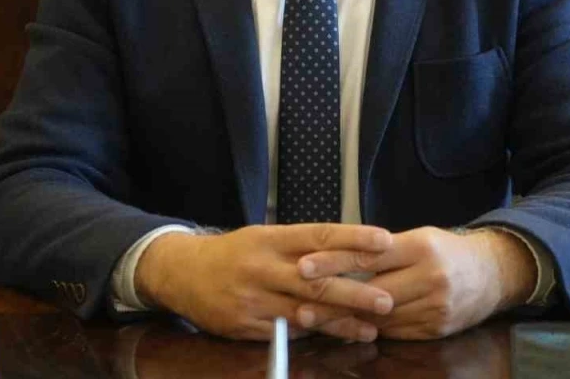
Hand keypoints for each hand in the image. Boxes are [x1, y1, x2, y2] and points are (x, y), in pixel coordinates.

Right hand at [134, 224, 394, 340]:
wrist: (183, 272)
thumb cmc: (235, 253)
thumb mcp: (265, 237)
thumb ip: (302, 246)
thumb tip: (350, 250)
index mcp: (271, 238)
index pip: (320, 235)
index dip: (353, 238)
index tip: (385, 240)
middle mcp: (264, 267)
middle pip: (316, 280)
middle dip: (354, 291)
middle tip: (387, 299)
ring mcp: (254, 299)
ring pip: (305, 312)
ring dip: (340, 321)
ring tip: (370, 326)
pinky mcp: (246, 325)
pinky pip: (286, 332)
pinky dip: (312, 332)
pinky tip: (335, 334)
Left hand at [296, 227, 535, 338]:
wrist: (493, 273)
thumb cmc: (446, 250)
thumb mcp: (418, 237)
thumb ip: (383, 249)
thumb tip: (337, 256)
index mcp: (420, 247)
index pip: (369, 255)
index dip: (334, 262)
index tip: (303, 266)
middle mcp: (429, 277)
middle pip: (371, 292)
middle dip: (333, 298)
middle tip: (300, 301)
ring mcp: (436, 307)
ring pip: (381, 317)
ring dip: (346, 319)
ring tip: (315, 317)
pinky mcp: (438, 329)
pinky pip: (396, 332)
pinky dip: (371, 329)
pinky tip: (349, 328)